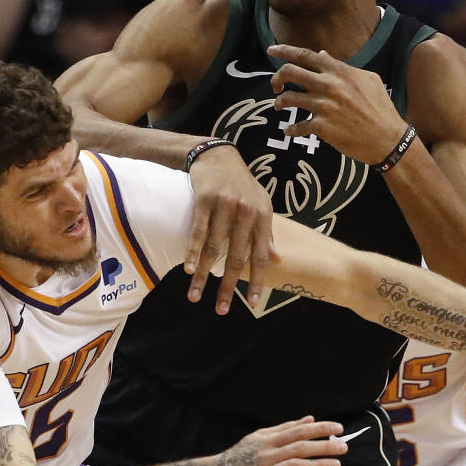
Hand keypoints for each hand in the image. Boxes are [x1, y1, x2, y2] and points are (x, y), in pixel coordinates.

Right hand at [185, 143, 274, 312]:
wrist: (220, 156)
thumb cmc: (242, 186)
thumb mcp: (261, 206)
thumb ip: (267, 233)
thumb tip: (278, 260)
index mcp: (262, 218)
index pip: (261, 255)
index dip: (257, 280)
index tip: (253, 303)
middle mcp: (246, 213)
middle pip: (236, 257)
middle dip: (228, 286)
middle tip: (221, 309)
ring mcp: (225, 206)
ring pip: (214, 248)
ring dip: (203, 275)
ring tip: (195, 295)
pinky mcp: (205, 199)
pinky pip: (198, 230)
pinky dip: (192, 251)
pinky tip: (187, 268)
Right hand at [213, 417, 344, 465]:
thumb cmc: (241, 455)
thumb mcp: (260, 437)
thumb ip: (285, 428)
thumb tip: (309, 418)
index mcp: (269, 439)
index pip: (299, 431)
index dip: (319, 429)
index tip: (338, 428)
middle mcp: (268, 454)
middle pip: (300, 447)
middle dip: (324, 446)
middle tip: (344, 447)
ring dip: (318, 465)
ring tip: (337, 465)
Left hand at [268, 44, 402, 164]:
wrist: (387, 138)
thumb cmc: (380, 108)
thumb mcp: (367, 80)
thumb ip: (342, 67)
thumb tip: (322, 56)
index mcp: (339, 71)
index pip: (305, 55)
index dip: (284, 50)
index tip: (271, 49)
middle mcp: (329, 85)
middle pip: (290, 72)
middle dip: (276, 78)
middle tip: (275, 85)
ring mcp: (324, 107)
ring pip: (289, 99)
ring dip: (280, 102)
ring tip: (280, 105)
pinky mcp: (322, 128)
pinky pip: (297, 127)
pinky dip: (291, 129)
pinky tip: (290, 131)